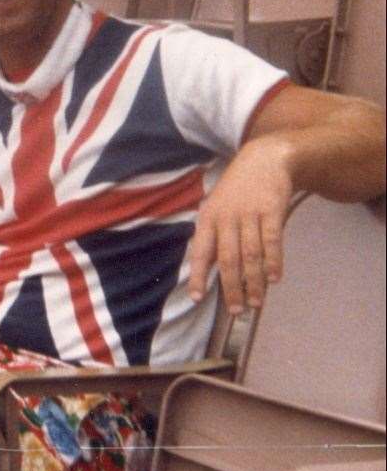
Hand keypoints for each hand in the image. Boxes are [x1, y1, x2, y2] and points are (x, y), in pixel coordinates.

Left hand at [188, 137, 293, 314]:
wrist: (263, 159)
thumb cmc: (236, 191)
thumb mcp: (216, 208)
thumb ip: (213, 236)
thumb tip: (207, 267)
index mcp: (207, 218)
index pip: (200, 251)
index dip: (198, 275)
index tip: (196, 297)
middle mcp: (226, 217)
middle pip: (228, 259)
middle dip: (231, 287)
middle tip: (236, 310)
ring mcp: (249, 214)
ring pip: (251, 254)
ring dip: (254, 281)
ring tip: (256, 302)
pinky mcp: (272, 210)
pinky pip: (272, 241)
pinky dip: (274, 261)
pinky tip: (275, 278)